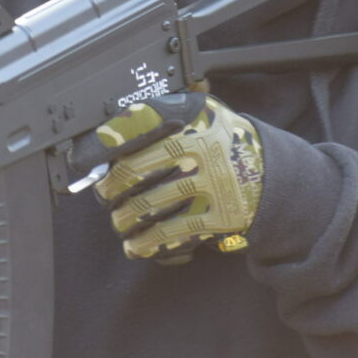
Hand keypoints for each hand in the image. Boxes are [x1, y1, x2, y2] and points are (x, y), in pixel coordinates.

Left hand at [79, 93, 263, 262]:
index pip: (134, 125)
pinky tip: (136, 244)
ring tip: (120, 221)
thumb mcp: (200, 113)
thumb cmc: (221, 143)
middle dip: (109, 189)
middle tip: (105, 195)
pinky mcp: (218, 216)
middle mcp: (200, 145)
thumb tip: (104, 136)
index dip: (101, 144)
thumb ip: (160, 116)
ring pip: (144, 207)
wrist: (272, 176)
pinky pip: (168, 234)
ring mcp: (210, 183)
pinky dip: (145, 243)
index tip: (84, 160)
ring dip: (123, 220)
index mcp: (191, 115)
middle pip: (131, 171)